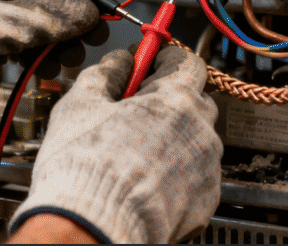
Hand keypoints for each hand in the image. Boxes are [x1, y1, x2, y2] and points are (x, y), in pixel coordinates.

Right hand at [10, 46, 222, 243]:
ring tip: (132, 153)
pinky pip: (194, 175)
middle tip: (132, 110)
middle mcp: (201, 131)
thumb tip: (119, 62)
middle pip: (193, 100)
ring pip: (194, 140)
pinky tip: (144, 180)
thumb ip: (107, 73)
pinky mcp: (205, 201)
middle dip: (166, 100)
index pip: (185, 60)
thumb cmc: (85, 170)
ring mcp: (207, 168)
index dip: (162, 59)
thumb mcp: (80, 104)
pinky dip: (175, 174)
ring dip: (171, 139)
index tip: (146, 63)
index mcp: (176, 100)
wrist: (92, 229)